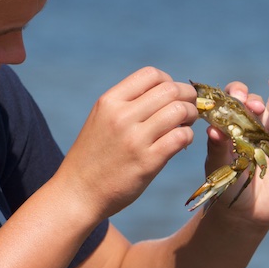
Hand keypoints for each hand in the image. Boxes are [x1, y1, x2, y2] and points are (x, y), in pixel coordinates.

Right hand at [56, 67, 197, 219]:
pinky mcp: (147, 162)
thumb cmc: (94, 156)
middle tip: (188, 109)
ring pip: (179, 111)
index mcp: (110, 102)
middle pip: (170, 90)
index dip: (169, 81)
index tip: (171, 95)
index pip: (151, 74)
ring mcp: (134, 139)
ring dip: (191, 115)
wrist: (77, 193)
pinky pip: (181, 137)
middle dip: (187, 96)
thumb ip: (128, 103)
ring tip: (186, 125)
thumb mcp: (102, 119)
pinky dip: (187, 136)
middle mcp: (121, 116)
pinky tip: (181, 142)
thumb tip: (166, 92)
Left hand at [202, 72, 268, 224]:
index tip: (232, 101)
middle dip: (250, 98)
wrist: (246, 209)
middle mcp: (251, 121)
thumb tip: (213, 130)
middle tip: (250, 105)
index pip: (229, 100)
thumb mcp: (218, 168)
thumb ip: (216, 149)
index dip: (231, 97)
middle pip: (253, 98)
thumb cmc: (226, 186)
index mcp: (230, 123)